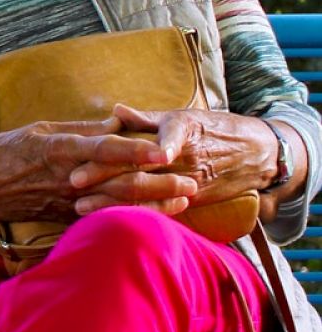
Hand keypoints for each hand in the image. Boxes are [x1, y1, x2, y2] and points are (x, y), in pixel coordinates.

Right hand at [0, 117, 198, 224]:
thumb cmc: (2, 154)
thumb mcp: (36, 129)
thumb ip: (78, 128)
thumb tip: (115, 123)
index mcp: (58, 150)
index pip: (102, 150)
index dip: (133, 150)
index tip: (161, 150)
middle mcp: (67, 179)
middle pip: (118, 182)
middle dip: (158, 182)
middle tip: (191, 179)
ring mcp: (68, 201)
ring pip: (118, 203)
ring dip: (154, 202)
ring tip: (185, 198)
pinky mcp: (67, 216)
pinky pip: (107, 216)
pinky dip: (134, 214)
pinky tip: (157, 213)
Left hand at [69, 103, 278, 214]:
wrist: (258, 153)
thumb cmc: (213, 129)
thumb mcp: (183, 117)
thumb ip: (147, 119)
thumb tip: (115, 111)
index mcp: (180, 130)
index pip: (149, 139)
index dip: (124, 145)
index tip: (98, 146)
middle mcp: (183, 157)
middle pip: (139, 168)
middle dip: (105, 175)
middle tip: (72, 179)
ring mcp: (188, 181)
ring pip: (146, 193)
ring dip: (113, 201)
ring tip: (81, 206)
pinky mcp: (192, 200)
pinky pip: (160, 210)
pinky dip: (134, 214)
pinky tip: (109, 220)